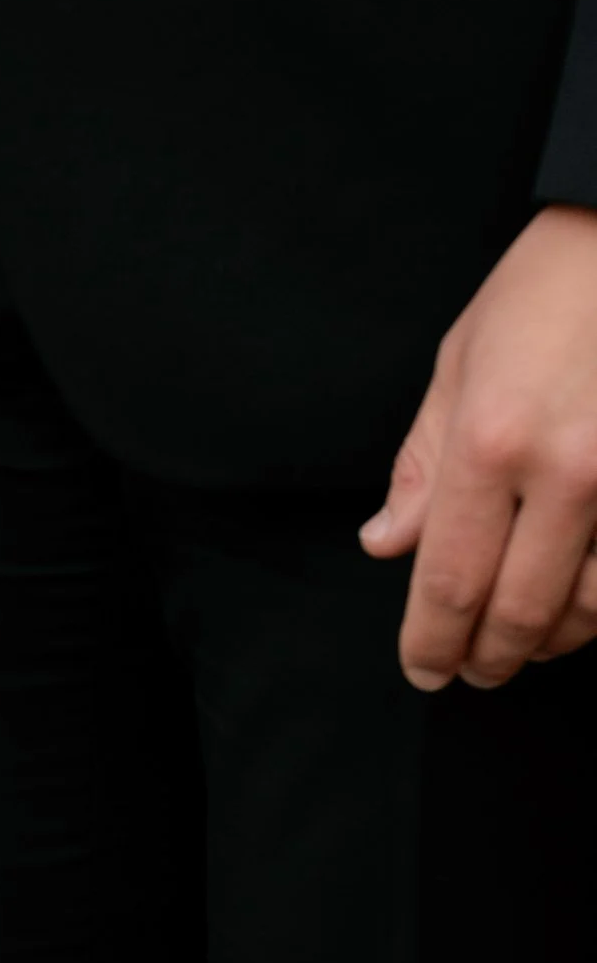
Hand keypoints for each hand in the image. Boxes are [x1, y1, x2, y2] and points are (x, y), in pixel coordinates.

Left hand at [362, 204, 596, 687]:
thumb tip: (385, 548)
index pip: (449, 581)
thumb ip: (423, 468)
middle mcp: (569, 471)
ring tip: (528, 643)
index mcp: (492, 441)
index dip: (431, 643)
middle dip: (488, 657)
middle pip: (521, 613)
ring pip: (593, 610)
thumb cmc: (546, 290)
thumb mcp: (461, 364)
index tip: (424, 668)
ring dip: (554, 642)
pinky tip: (582, 606)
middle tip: (473, 671)